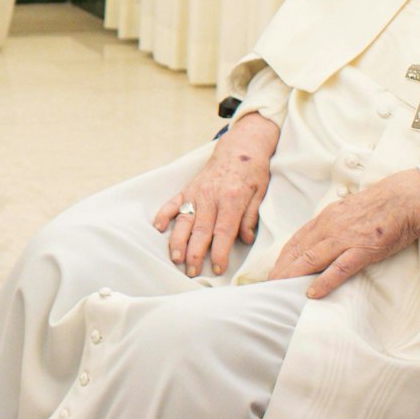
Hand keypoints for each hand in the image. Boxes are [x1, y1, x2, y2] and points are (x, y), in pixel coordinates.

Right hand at [154, 113, 278, 275]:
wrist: (240, 146)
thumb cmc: (253, 171)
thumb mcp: (261, 192)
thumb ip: (251, 216)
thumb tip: (245, 239)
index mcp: (232, 199)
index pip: (224, 231)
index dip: (220, 251)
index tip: (218, 268)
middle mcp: (211, 196)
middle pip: (201, 230)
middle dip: (195, 253)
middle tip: (192, 271)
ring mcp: (196, 193)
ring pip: (184, 220)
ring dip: (178, 240)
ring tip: (175, 258)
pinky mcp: (187, 189)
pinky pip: (172, 203)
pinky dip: (163, 214)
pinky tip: (158, 228)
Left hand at [266, 169, 419, 297]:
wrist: (405, 198)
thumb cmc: (378, 206)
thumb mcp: (346, 212)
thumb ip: (331, 226)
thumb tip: (317, 240)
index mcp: (325, 219)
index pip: (296, 241)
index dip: (282, 258)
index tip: (272, 271)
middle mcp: (330, 227)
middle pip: (298, 252)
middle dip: (280, 270)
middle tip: (267, 286)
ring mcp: (345, 239)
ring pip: (311, 259)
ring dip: (293, 275)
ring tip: (279, 289)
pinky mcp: (363, 250)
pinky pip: (340, 268)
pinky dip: (324, 281)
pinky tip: (312, 292)